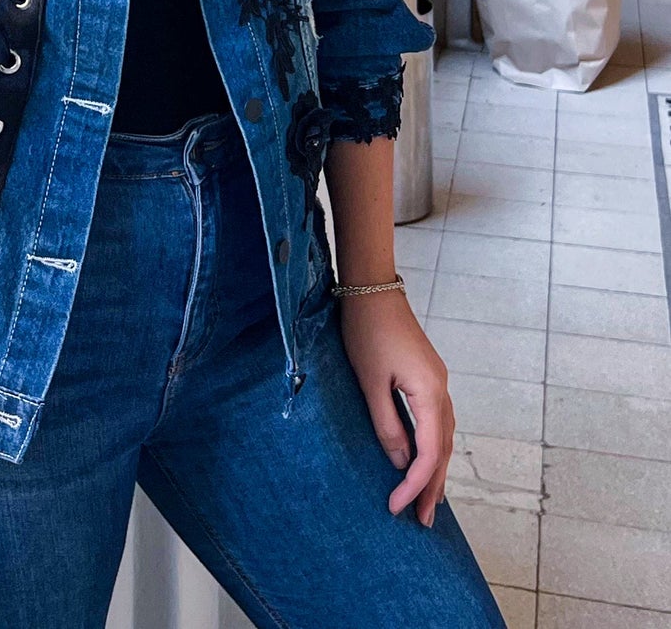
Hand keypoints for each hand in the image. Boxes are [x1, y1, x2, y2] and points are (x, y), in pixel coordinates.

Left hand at [338, 289, 453, 525]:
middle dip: (433, 487)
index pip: (430, 452)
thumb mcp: (370, 381)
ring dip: (435, 470)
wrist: (372, 288)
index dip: (415, 484)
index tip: (396, 507)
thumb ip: (387, 424)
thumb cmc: (366, 331)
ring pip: (444, 437)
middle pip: (444, 449)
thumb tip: (400, 463)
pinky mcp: (427, 376)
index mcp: (430, 393)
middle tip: (423, 522)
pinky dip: (433, 447)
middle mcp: (441, 390)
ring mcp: (437, 382)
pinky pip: (437, 422)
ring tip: (427, 502)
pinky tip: (424, 459)